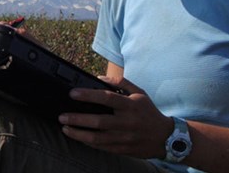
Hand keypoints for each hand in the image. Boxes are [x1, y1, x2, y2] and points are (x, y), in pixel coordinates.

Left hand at [58, 76, 172, 158]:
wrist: (166, 138)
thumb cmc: (148, 112)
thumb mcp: (139, 93)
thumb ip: (120, 83)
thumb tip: (98, 78)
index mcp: (131, 106)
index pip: (107, 98)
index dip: (88, 95)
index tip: (72, 94)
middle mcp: (127, 122)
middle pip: (99, 121)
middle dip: (77, 119)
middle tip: (62, 116)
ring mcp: (124, 138)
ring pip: (97, 138)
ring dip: (78, 133)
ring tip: (65, 128)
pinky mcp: (122, 149)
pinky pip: (101, 147)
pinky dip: (87, 142)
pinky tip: (77, 136)